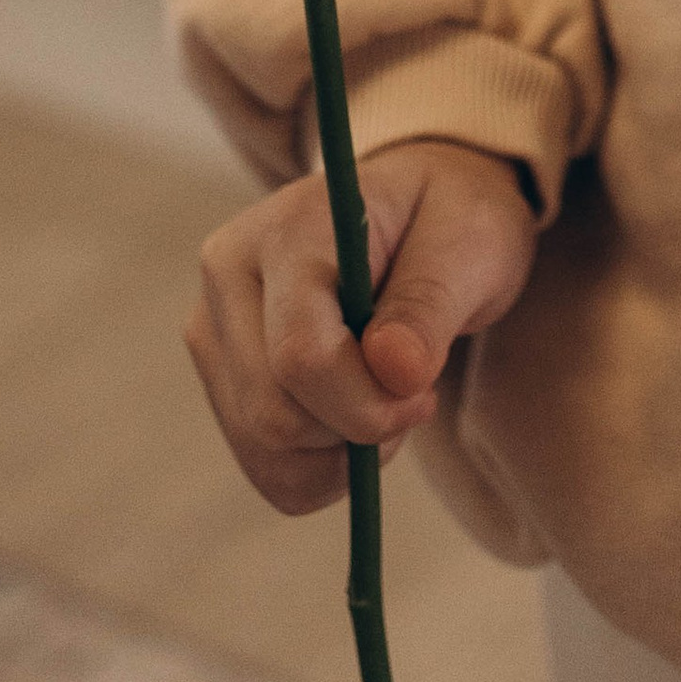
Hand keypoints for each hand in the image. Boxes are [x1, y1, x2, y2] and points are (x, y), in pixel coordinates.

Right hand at [186, 136, 537, 513]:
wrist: (416, 212)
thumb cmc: (445, 219)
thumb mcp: (466, 242)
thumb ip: (429, 304)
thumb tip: (396, 372)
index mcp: (286, 228)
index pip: (300, 354)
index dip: (366, 404)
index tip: (425, 396)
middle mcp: (229, 276)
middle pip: (275, 414)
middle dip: (358, 430)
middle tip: (415, 395)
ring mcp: (214, 330)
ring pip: (265, 450)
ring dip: (342, 454)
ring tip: (387, 394)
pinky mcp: (220, 376)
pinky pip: (265, 468)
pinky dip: (321, 469)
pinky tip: (354, 416)